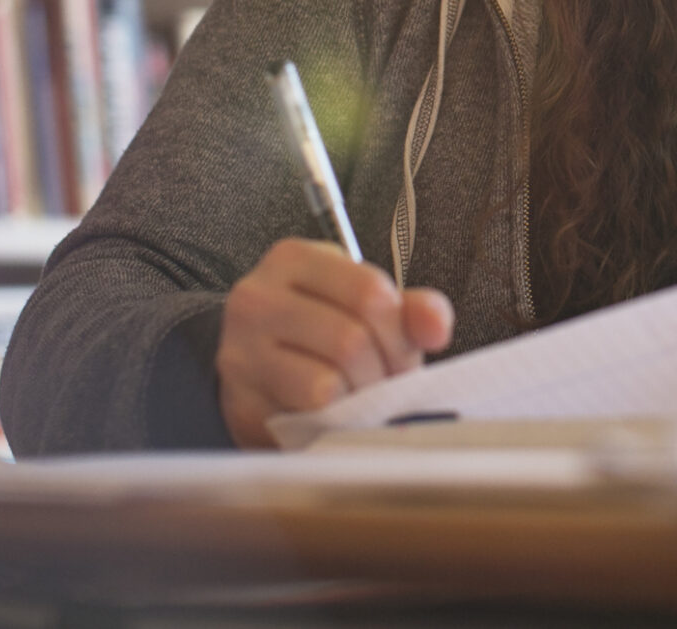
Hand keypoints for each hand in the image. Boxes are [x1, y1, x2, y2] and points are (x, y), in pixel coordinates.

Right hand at [215, 237, 454, 448]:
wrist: (262, 381)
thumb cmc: (322, 338)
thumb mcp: (366, 309)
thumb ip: (410, 311)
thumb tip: (436, 327)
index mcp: (295, 259)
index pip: (369, 291)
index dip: (400, 331)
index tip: (405, 351)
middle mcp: (259, 296)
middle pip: (353, 337)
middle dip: (385, 370)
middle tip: (388, 383)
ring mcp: (242, 349)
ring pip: (331, 377)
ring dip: (362, 397)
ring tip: (362, 397)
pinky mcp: (240, 398)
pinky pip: (311, 409)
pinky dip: (337, 418)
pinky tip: (334, 413)